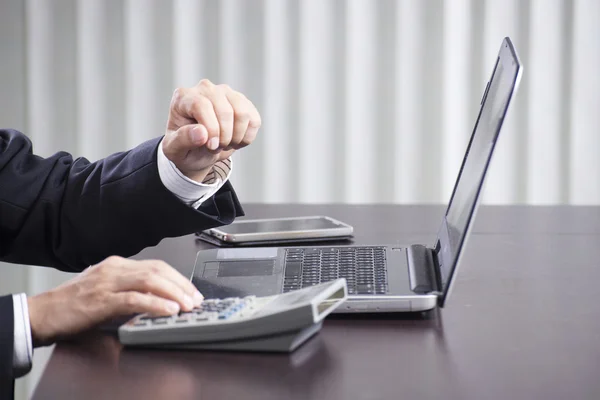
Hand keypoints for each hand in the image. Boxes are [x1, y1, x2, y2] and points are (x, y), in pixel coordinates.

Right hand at [27, 256, 202, 345]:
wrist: (43, 313)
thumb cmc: (73, 304)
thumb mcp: (106, 290)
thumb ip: (130, 289)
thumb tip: (159, 299)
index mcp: (117, 264)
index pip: (156, 265)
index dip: (178, 278)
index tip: (192, 291)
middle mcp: (114, 269)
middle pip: (158, 270)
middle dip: (181, 285)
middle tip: (196, 299)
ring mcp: (107, 283)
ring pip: (150, 281)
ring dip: (173, 293)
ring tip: (188, 305)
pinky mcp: (101, 300)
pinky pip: (134, 299)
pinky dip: (155, 304)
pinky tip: (168, 310)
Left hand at [161, 79, 261, 181]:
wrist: (198, 151)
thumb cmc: (184, 148)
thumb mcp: (175, 149)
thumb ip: (182, 140)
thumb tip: (201, 133)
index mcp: (184, 97)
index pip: (202, 105)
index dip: (211, 128)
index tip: (211, 146)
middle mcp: (206, 89)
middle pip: (225, 111)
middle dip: (224, 137)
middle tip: (215, 148)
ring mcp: (226, 93)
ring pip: (242, 113)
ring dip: (236, 137)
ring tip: (224, 144)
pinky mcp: (244, 103)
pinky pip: (254, 120)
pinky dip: (246, 137)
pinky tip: (235, 140)